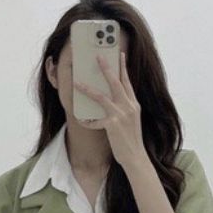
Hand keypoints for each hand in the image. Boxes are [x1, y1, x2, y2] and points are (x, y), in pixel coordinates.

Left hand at [73, 51, 147, 168]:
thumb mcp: (131, 120)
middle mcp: (129, 106)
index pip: (128, 82)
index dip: (123, 67)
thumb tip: (110, 100)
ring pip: (101, 96)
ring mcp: (121, 115)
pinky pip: (95, 120)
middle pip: (116, 82)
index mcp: (134, 104)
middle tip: (98, 57)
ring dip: (87, 89)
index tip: (119, 55)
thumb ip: (124, 108)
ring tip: (77, 83)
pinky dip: (87, 121)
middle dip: (106, 68)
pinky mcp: (112, 124)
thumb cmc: (131, 140)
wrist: (135, 156)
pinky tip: (81, 121)